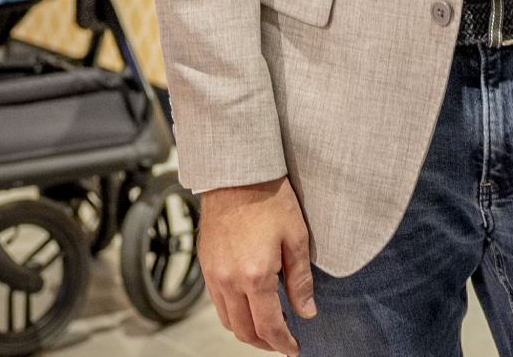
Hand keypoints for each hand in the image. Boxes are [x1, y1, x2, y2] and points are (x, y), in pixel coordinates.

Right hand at [200, 177, 314, 353]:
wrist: (236, 174)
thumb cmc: (269, 198)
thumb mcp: (297, 238)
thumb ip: (300, 280)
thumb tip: (306, 310)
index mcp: (255, 275)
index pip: (269, 326)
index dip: (283, 344)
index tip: (293, 349)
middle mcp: (228, 280)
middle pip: (244, 331)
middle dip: (265, 343)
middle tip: (283, 342)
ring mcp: (213, 274)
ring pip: (227, 320)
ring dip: (248, 331)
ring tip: (269, 326)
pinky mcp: (205, 266)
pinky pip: (217, 303)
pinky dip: (233, 313)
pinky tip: (250, 305)